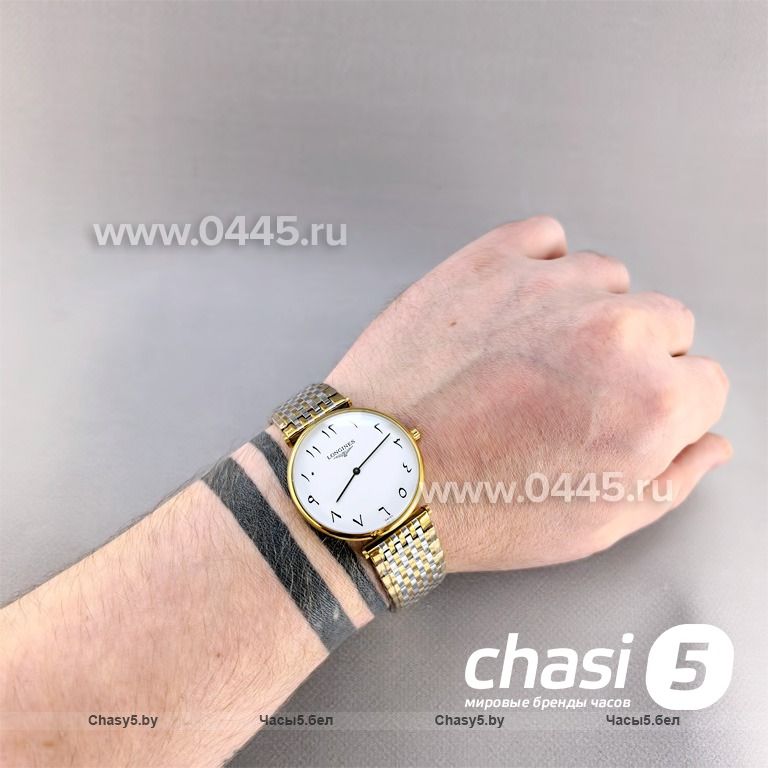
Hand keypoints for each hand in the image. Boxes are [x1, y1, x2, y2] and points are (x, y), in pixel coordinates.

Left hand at [327, 217, 729, 571]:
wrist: (382, 476)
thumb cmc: (479, 506)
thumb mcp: (598, 523)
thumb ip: (673, 476)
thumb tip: (707, 441)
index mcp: (652, 401)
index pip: (706, 380)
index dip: (667, 406)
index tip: (626, 414)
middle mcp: (612, 332)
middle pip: (666, 322)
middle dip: (635, 357)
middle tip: (575, 391)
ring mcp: (548, 287)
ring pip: (608, 279)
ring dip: (587, 311)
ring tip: (535, 354)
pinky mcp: (491, 261)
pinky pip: (547, 239)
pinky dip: (541, 264)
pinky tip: (517, 306)